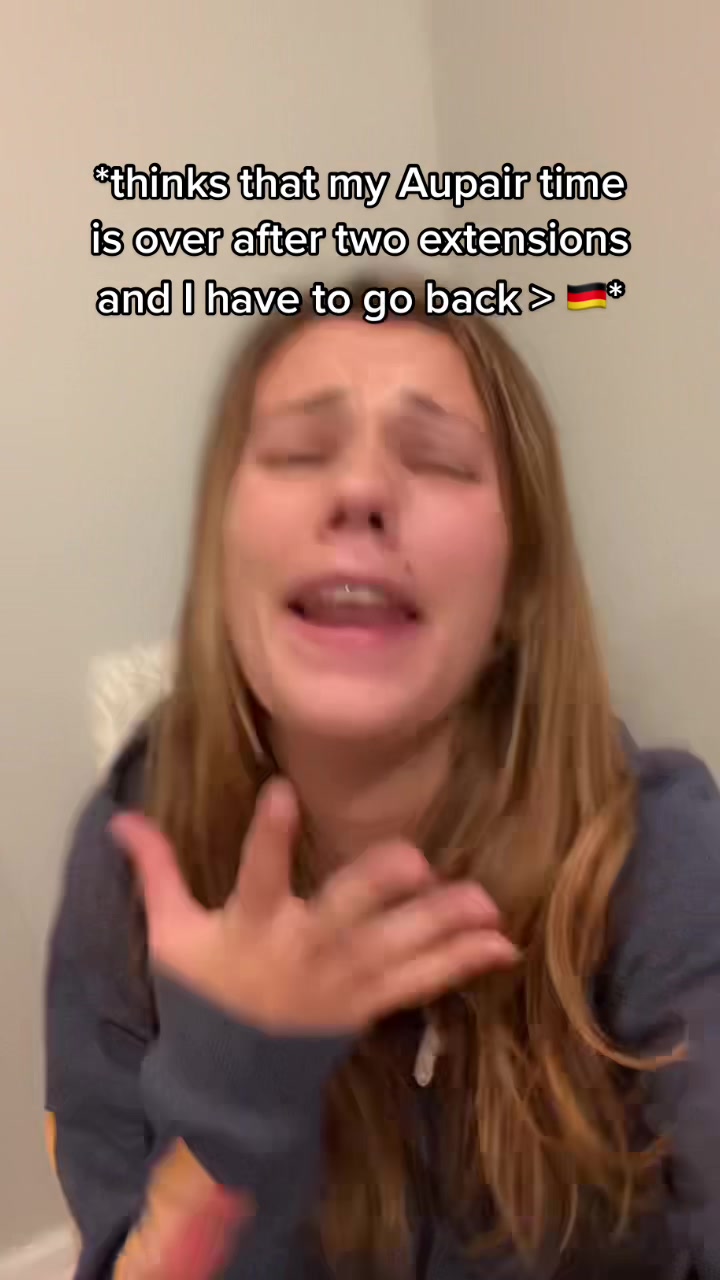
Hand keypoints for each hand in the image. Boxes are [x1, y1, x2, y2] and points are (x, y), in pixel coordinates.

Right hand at [110, 779, 516, 1034]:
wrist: (231, 1082)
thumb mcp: (171, 933)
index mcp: (250, 926)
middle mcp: (302, 952)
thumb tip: (123, 816)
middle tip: (414, 861)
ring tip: (486, 902)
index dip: (268, 837)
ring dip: (442, 926)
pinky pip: (421, 984)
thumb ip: (158, 870)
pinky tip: (501, 944)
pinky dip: (462, 964)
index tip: (281, 791)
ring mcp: (343, 983)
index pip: (255, 875)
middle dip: (377, 891)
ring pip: (396, 950)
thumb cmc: (202, 994)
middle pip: (343, 916)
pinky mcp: (371, 1004)